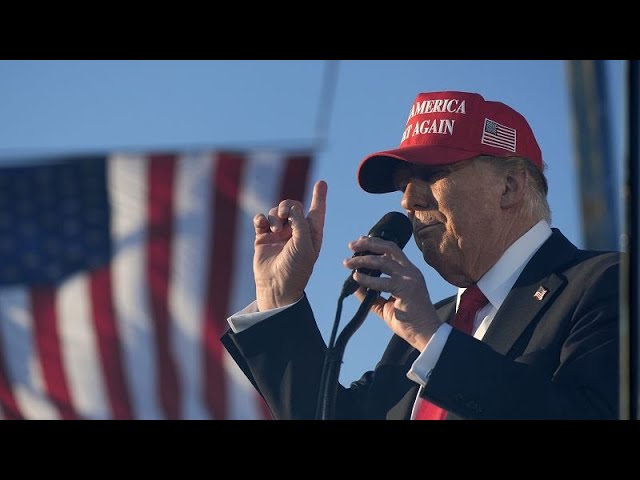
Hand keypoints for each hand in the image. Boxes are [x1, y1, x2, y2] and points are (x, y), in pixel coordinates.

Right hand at [254, 180, 326, 310]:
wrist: (276, 286)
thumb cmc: (296, 268)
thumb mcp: (304, 244)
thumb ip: (300, 221)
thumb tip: (290, 207)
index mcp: (311, 234)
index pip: (316, 211)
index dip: (319, 197)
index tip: (322, 183)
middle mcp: (296, 232)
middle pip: (293, 206)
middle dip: (288, 205)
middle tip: (285, 215)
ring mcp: (279, 234)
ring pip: (276, 212)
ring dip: (275, 216)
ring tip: (275, 229)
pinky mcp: (263, 237)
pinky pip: (261, 219)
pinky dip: (261, 218)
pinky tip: (262, 224)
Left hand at [343, 236, 441, 350]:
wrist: (425, 334)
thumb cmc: (408, 321)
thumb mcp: (385, 305)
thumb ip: (371, 295)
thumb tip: (354, 285)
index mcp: (409, 272)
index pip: (392, 250)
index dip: (375, 244)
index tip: (360, 242)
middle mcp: (410, 271)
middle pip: (389, 248)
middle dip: (368, 243)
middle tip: (352, 246)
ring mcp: (410, 278)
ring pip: (383, 261)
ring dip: (363, 260)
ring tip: (348, 263)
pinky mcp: (406, 288)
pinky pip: (382, 281)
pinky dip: (367, 279)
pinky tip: (356, 278)